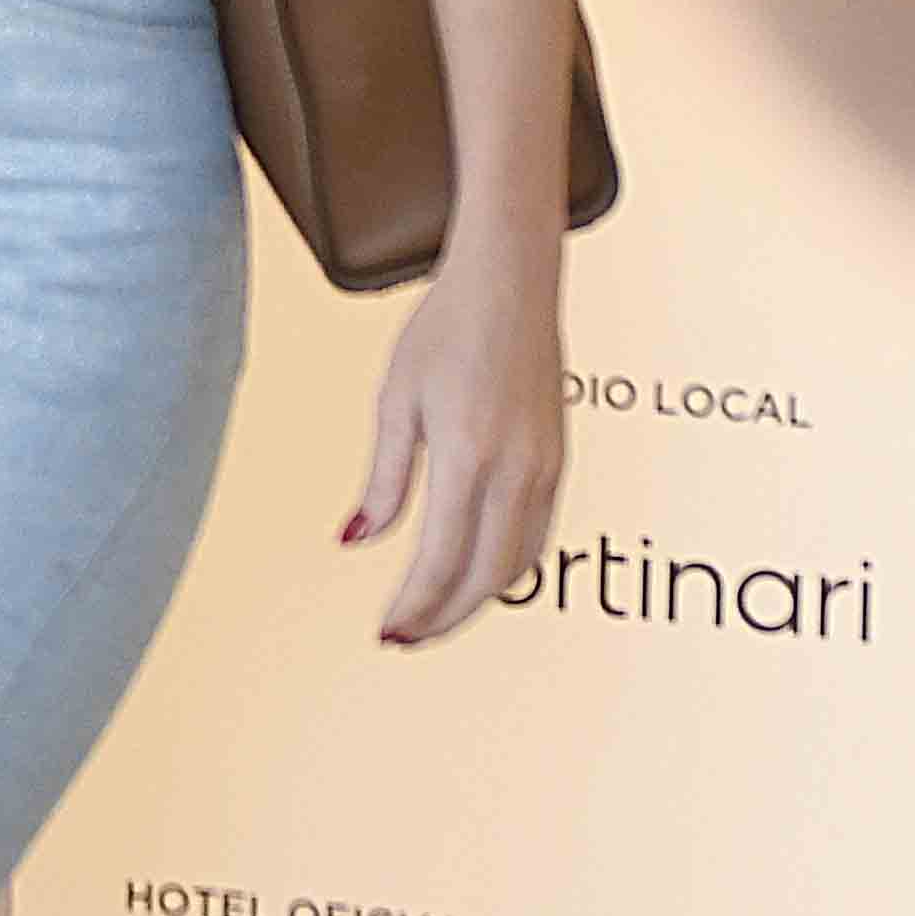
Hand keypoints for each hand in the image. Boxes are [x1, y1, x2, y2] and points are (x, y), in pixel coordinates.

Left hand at [345, 225, 562, 646]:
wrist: (510, 280)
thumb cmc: (447, 327)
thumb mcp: (397, 401)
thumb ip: (382, 480)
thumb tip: (356, 540)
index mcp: (469, 456)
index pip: (441, 562)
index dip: (413, 607)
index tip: (387, 631)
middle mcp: (517, 470)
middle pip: (485, 578)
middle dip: (443, 617)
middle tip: (405, 635)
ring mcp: (546, 467)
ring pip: (518, 564)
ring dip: (476, 599)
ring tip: (435, 613)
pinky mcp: (558, 460)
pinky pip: (536, 535)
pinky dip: (505, 567)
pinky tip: (474, 571)